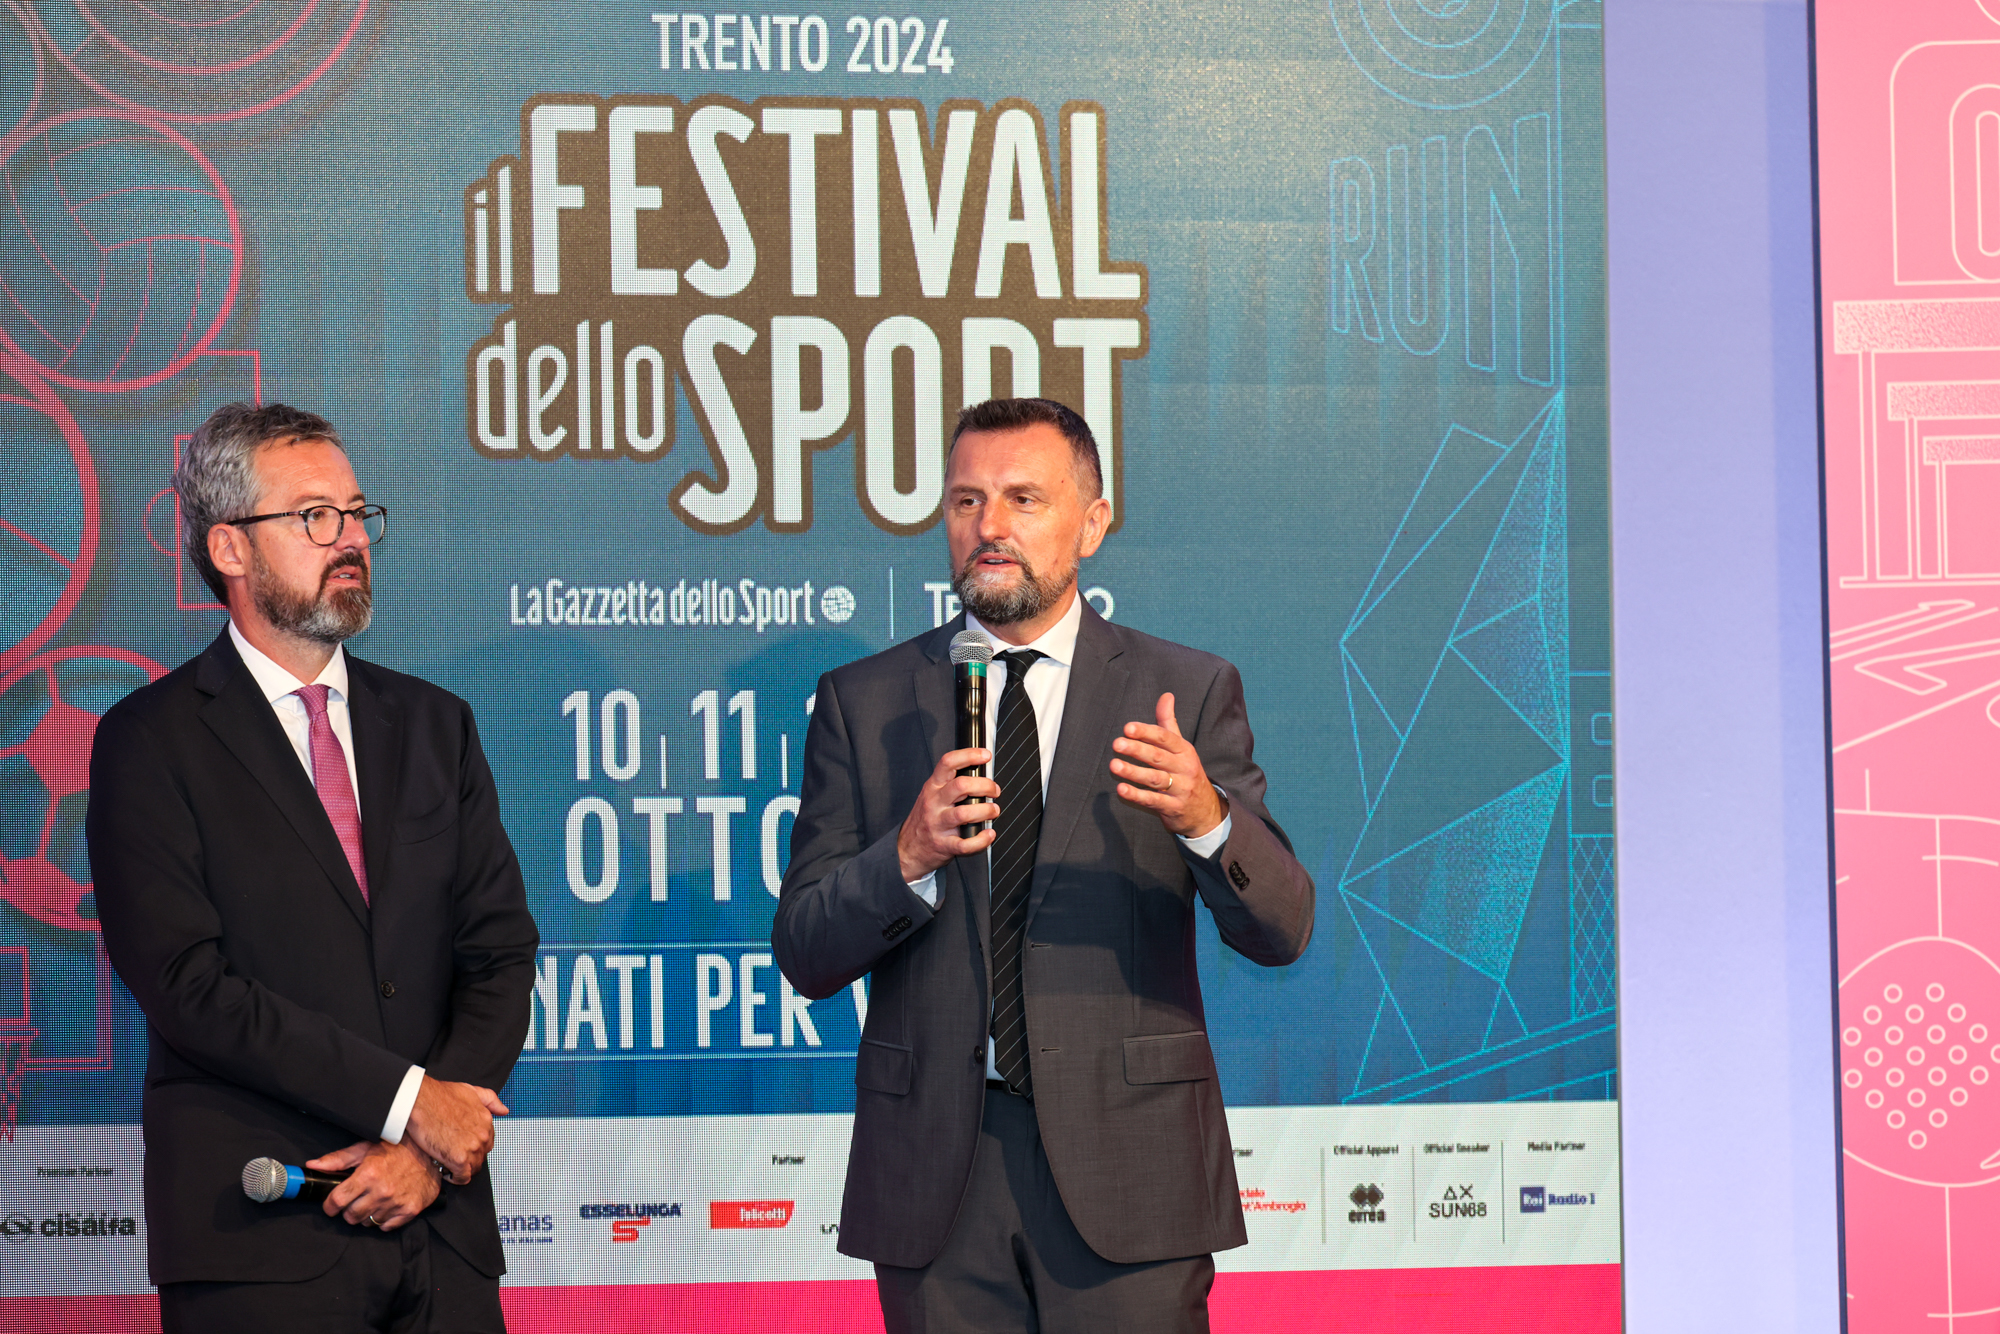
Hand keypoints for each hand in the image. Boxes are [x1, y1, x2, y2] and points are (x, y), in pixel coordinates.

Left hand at [310, 1139, 440, 1230]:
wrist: (431, 1152)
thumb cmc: (397, 1148)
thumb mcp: (365, 1148)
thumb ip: (338, 1159)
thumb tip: (313, 1166)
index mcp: (368, 1174)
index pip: (337, 1200)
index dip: (330, 1205)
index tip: (331, 1205)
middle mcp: (381, 1191)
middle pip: (351, 1216)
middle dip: (348, 1210)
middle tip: (354, 1201)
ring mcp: (396, 1202)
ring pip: (368, 1222)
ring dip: (367, 1214)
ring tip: (373, 1201)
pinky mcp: (410, 1210)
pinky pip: (387, 1227)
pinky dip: (383, 1220)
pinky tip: (386, 1207)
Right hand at [403, 1075, 506, 1184]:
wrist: (420, 1100)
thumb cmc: (440, 1095)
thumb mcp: (471, 1091)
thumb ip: (490, 1100)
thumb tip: (504, 1110)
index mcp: (486, 1120)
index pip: (487, 1142)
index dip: (474, 1146)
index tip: (464, 1147)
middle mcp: (483, 1135)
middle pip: (481, 1156)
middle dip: (469, 1157)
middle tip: (454, 1156)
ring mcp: (472, 1148)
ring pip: (473, 1168)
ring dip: (462, 1168)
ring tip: (448, 1164)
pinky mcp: (458, 1159)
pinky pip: (462, 1177)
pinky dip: (455, 1178)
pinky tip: (446, 1172)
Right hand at [897, 747, 999, 880]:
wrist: (907, 849)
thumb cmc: (925, 820)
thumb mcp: (932, 795)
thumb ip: (951, 785)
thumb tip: (981, 774)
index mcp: (933, 787)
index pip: (948, 763)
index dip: (969, 755)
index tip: (985, 755)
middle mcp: (934, 803)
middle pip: (961, 785)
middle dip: (985, 785)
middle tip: (994, 790)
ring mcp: (938, 824)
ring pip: (964, 813)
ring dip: (986, 810)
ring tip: (993, 811)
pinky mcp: (943, 845)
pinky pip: (965, 844)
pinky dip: (982, 840)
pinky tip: (988, 834)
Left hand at [1110, 692, 1226, 838]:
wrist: (1206, 810)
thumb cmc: (1187, 772)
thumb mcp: (1182, 748)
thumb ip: (1169, 723)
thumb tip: (1166, 695)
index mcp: (1185, 751)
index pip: (1165, 738)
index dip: (1146, 732)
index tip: (1127, 728)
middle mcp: (1184, 768)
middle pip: (1158, 757)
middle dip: (1137, 749)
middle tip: (1116, 744)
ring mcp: (1180, 789)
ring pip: (1155, 779)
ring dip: (1134, 772)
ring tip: (1114, 765)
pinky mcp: (1173, 808)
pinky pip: (1154, 801)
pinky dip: (1137, 795)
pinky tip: (1121, 789)